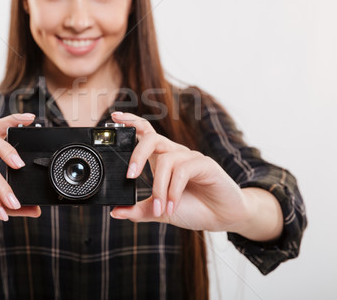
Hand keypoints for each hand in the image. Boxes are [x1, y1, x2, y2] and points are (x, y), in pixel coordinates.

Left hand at [109, 111, 249, 233]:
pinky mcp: (205, 164)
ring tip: (161, 209)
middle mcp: (175, 153)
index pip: (145, 132)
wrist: (222, 218)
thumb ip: (138, 210)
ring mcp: (190, 157)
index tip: (113, 118)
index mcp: (161, 158)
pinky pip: (183, 170)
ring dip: (159, 188)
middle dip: (137, 155)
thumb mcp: (160, 211)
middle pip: (152, 138)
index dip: (130, 122)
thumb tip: (115, 211)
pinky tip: (173, 206)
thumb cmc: (193, 208)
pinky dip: (174, 191)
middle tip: (130, 176)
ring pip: (166, 160)